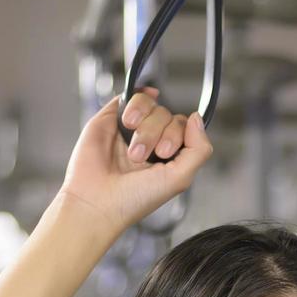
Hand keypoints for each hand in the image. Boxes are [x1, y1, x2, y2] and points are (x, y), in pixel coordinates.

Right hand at [59, 89, 212, 234]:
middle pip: (168, 115)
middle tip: (140, 157)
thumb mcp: (180, 178)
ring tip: (130, 147)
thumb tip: (196, 117)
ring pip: (152, 105)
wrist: (97, 201)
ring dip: (146, 124)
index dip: (178, 135)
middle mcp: (151, 140)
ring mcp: (130, 129)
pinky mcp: (110, 118)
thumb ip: (199, 149)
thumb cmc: (135, 198)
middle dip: (158, 134)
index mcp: (168, 156)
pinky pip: (131, 96)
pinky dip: (136, 104)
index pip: (184, 128)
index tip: (164, 154)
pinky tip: (130, 121)